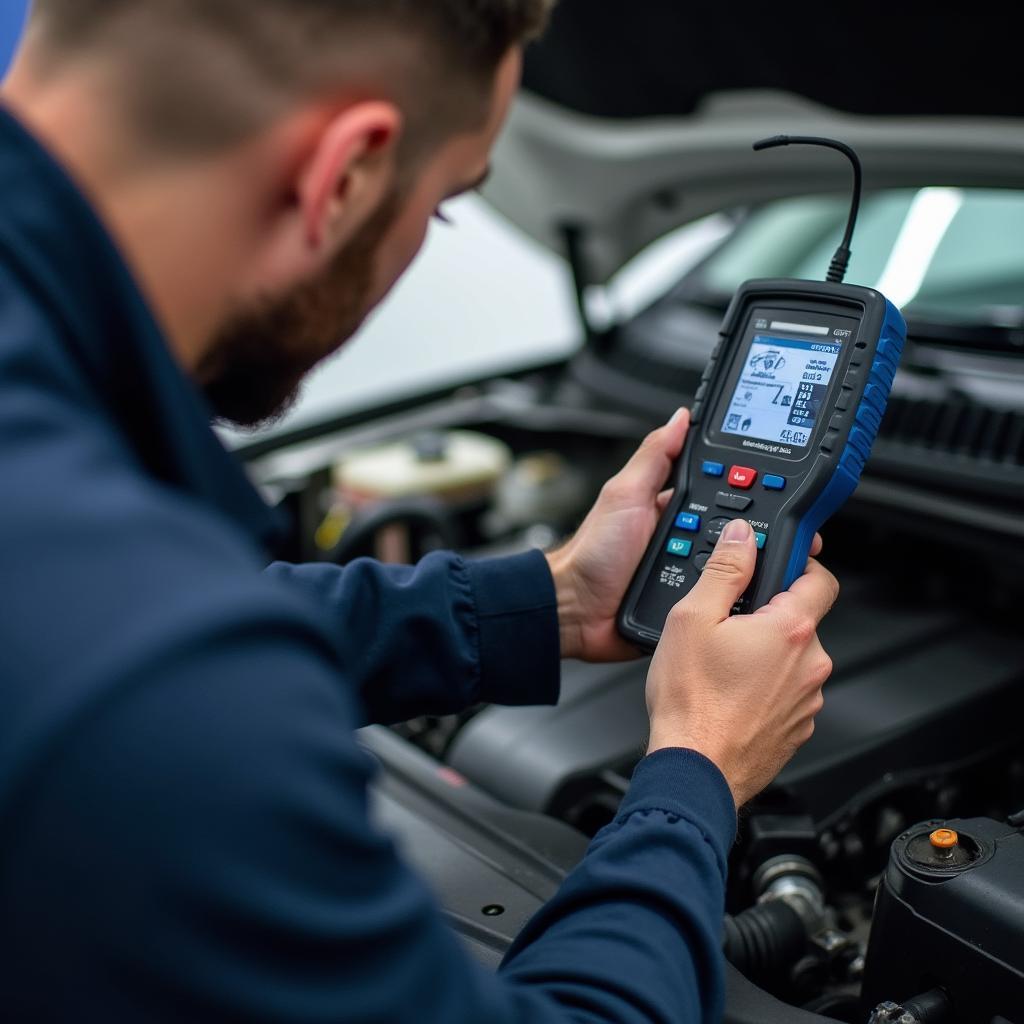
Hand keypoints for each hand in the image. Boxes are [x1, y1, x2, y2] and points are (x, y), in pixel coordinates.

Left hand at [545, 408, 821, 662]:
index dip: (747, 488)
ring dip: (744, 568)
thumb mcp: (624, 493)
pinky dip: (730, 597)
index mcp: (674, 507)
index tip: (772, 486)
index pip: (723, 491)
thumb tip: (680, 418)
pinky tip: (740, 595)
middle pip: (736, 531)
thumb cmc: (593, 551)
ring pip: (735, 567)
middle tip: (758, 535)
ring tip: (752, 566)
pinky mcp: (690, 602)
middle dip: (752, 533)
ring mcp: (690, 572)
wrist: (577, 608)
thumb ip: (654, 456)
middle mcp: (686, 539)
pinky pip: (721, 598)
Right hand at [646, 519, 837, 808]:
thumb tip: (742, 538)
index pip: (820, 577)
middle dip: (767, 615)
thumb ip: (724, 570)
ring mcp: (808, 699)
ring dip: (765, 653)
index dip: (798, 563)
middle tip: (726, 624)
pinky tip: (729, 693)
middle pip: (800, 619)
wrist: (695, 771)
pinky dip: (763, 687)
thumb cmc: (691, 702)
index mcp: (790, 629)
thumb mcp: (693, 618)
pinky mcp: (798, 727)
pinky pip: (786, 691)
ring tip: (721, 665)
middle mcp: (810, 663)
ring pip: (791, 657)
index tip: (775, 564)